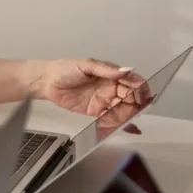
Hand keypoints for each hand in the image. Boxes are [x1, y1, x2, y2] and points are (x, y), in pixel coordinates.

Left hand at [35, 58, 151, 132]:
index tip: (145, 95)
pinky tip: (129, 128)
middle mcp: (109, 87)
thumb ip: (105, 69)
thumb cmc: (65, 69)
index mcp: (110, 74)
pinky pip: (110, 118)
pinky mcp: (95, 111)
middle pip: (130, 96)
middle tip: (139, 110)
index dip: (140, 88)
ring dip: (130, 114)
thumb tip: (126, 70)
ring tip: (133, 119)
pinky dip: (120, 123)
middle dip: (137, 103)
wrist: (47, 82)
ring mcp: (103, 100)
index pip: (131, 81)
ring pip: (122, 108)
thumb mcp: (86, 65)